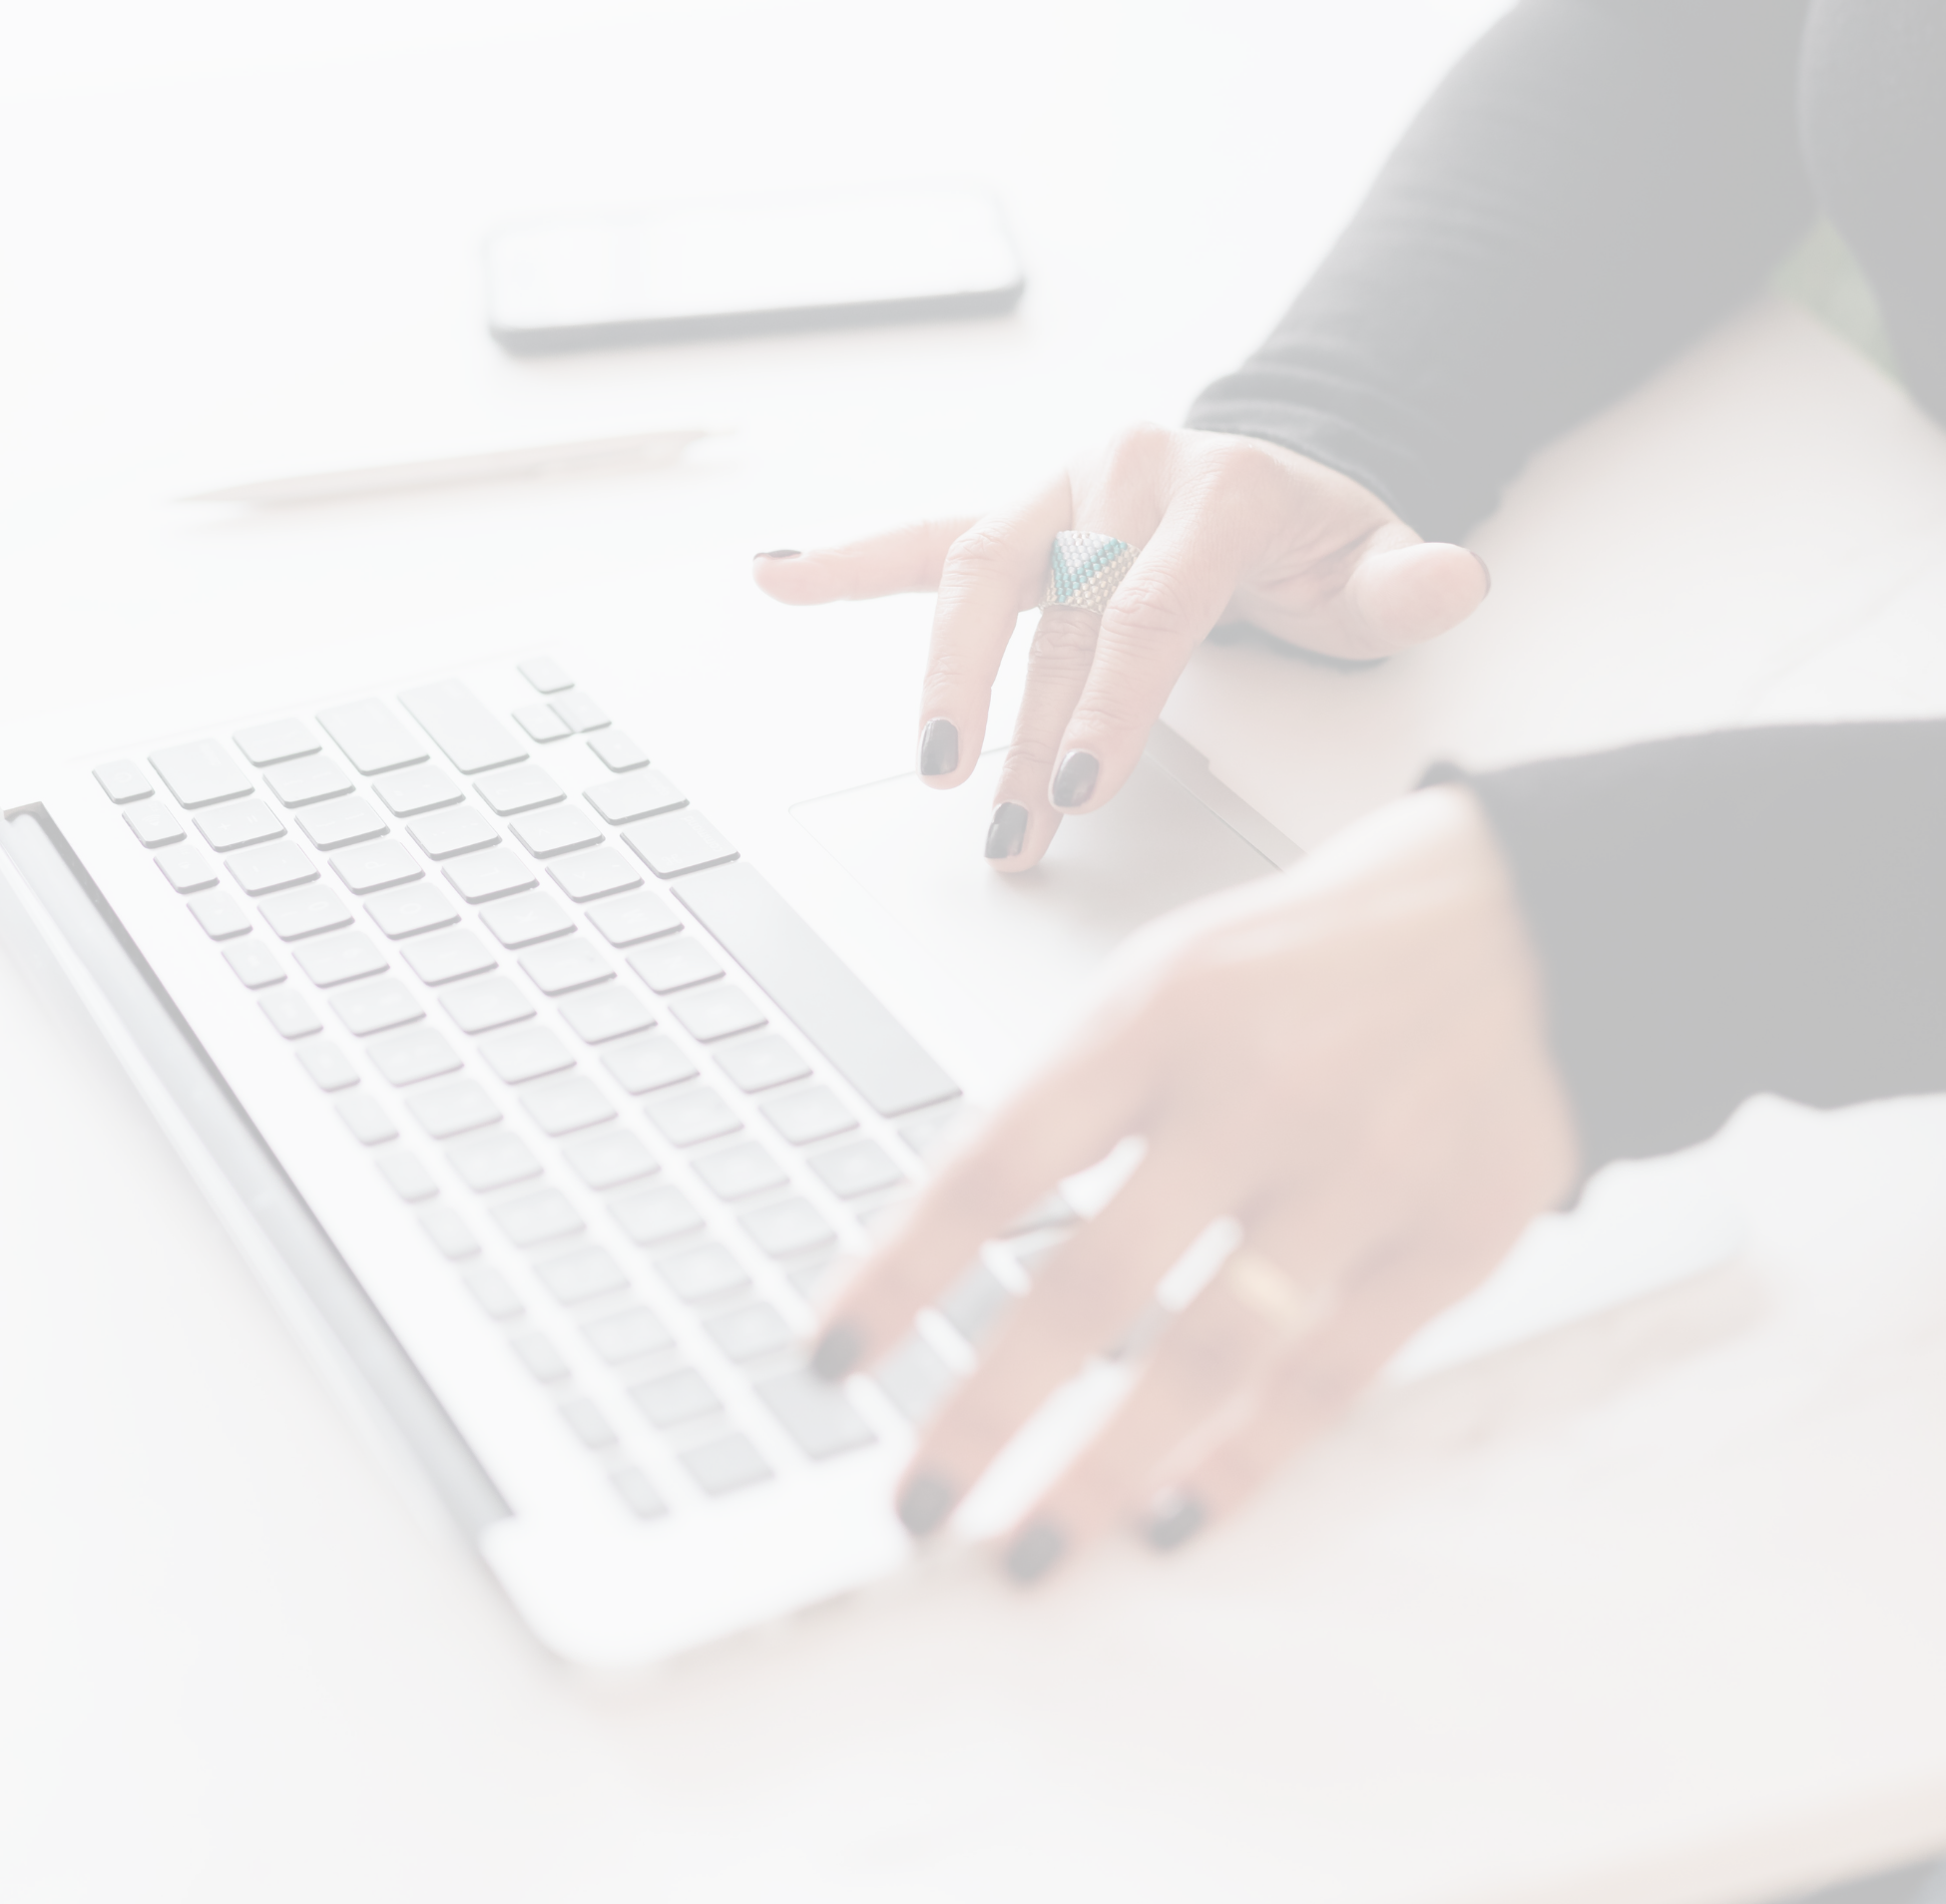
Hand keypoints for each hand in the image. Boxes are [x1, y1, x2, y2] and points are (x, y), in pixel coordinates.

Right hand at [752, 423, 1487, 866]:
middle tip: (1010, 823)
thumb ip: (1410, 584)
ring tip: (932, 767)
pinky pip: (926, 538)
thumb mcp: (1379, 568)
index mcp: (1215, 485)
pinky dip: (851, 561)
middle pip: (1057, 615)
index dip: (1109, 704)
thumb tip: (1450, 578)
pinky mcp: (1019, 514)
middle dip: (1028, 731)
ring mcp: (1061, 491)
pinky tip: (779, 580)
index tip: (1078, 788)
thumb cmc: (1322, 547)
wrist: (1284, 480)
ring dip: (946, 679)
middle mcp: (1126, 473)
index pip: (1145, 609)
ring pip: (981, 579)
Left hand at [806, 785, 1575, 1581]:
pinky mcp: (1448, 1238)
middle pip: (1089, 1287)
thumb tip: (960, 1231)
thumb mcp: (1177, 970)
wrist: (1533, 917)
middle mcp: (1251, 1095)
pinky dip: (1247, 1458)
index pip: (994, 1163)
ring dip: (1103, 1470)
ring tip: (1030, 1546)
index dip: (902, 1273)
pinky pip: (1329, 1376)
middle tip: (917, 1500)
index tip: (833, 1357)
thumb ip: (1085, 1091)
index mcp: (1158, 1013)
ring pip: (1206, 1356)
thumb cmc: (1323, 948)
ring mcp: (1357, 1172)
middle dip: (987, 1411)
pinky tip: (1179, 1512)